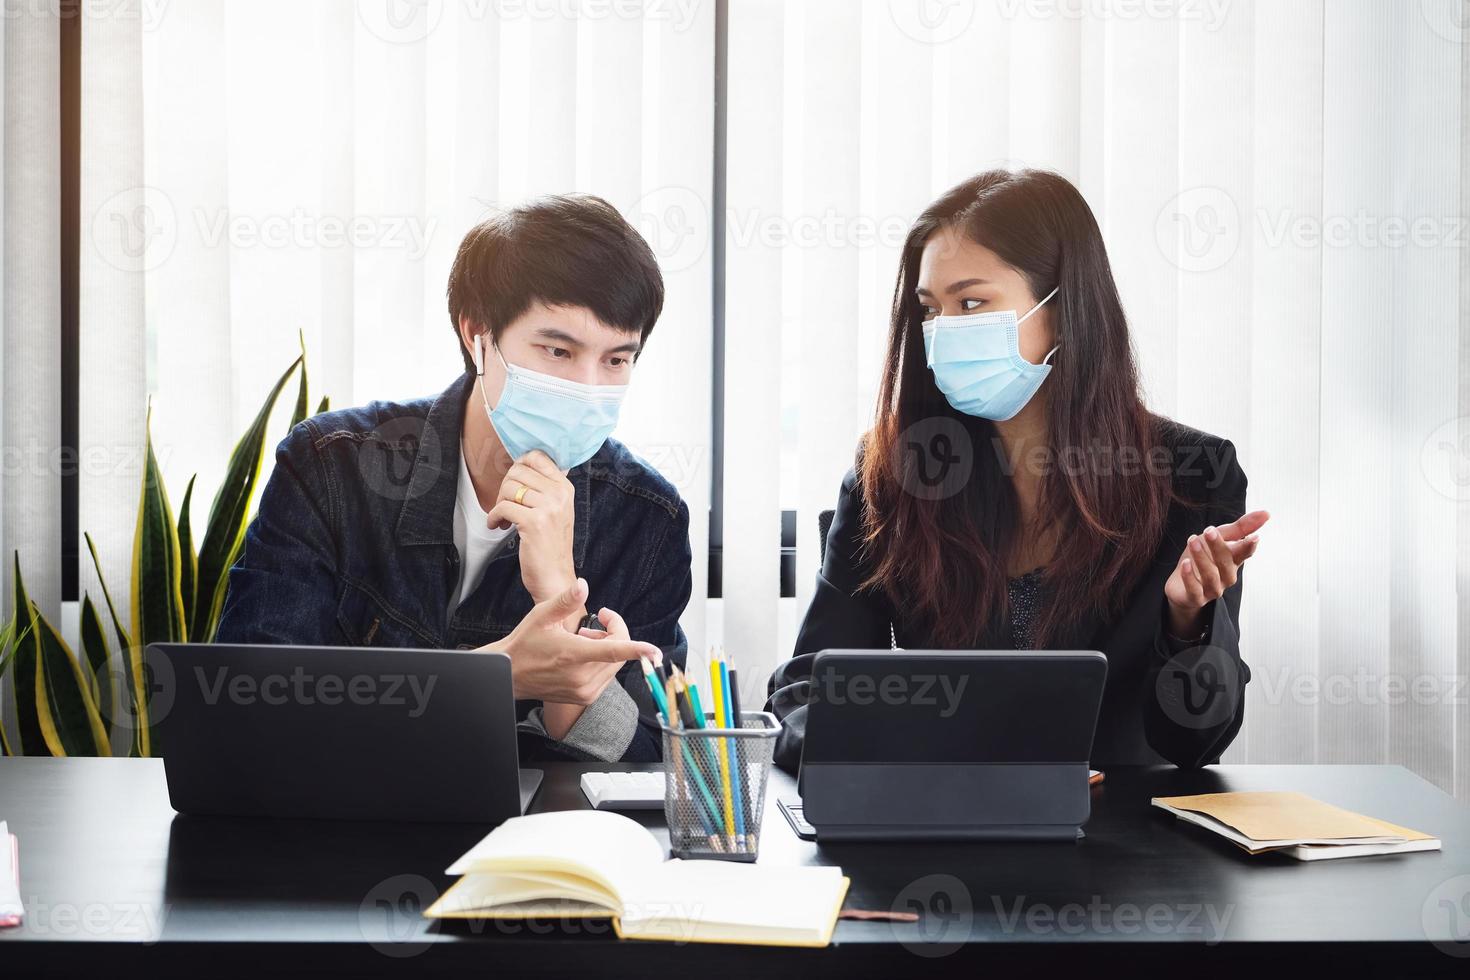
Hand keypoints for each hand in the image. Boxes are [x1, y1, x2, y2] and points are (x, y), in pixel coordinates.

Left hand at [488, 450, 575, 604]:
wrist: (555, 578)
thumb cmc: (550, 546)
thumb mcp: (556, 511)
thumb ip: (544, 488)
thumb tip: (521, 464)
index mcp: (565, 488)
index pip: (537, 457)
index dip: (518, 466)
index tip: (513, 483)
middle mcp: (559, 494)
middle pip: (518, 472)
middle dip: (505, 488)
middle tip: (505, 505)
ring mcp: (548, 508)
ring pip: (509, 488)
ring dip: (498, 503)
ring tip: (502, 518)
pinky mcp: (534, 523)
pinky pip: (503, 507)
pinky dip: (494, 517)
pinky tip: (497, 526)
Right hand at [488, 577, 659, 705]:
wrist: (509, 675)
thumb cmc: (525, 643)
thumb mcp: (542, 615)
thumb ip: (566, 600)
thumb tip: (584, 584)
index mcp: (574, 656)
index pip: (614, 652)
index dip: (638, 650)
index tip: (656, 652)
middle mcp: (582, 677)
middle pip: (619, 652)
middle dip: (614, 632)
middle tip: (594, 623)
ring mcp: (585, 691)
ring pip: (615, 664)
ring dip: (608, 647)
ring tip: (583, 639)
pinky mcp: (585, 698)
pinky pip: (607, 676)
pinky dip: (602, 662)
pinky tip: (582, 655)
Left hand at [1164, 510, 1269, 636]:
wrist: (1181, 585)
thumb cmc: (1203, 558)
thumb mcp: (1219, 538)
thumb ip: (1240, 527)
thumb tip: (1266, 513)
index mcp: (1233, 561)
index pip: (1244, 553)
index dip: (1249, 547)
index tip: (1254, 537)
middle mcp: (1226, 576)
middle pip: (1226, 563)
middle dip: (1219, 546)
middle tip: (1209, 530)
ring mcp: (1212, 589)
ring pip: (1210, 575)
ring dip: (1202, 558)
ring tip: (1192, 540)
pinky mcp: (1195, 598)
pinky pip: (1195, 590)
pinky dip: (1190, 577)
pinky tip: (1185, 563)